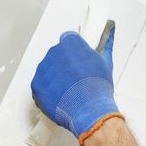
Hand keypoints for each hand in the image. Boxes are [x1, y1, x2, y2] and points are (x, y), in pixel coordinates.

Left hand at [31, 29, 121, 145]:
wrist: (88, 111)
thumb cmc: (97, 88)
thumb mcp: (106, 63)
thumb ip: (105, 45)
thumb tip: (110, 33)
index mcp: (71, 43)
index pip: (68, 39)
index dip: (74, 50)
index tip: (78, 59)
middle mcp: (54, 52)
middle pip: (57, 54)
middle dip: (65, 64)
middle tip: (76, 77)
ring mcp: (43, 68)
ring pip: (48, 69)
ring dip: (56, 76)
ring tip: (69, 89)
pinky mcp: (36, 84)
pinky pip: (41, 83)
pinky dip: (48, 89)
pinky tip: (60, 96)